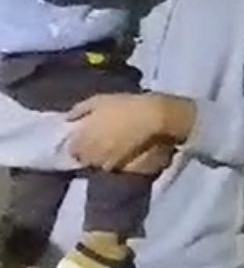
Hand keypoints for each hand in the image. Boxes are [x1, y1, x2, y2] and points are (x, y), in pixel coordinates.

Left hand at [68, 93, 193, 171]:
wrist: (152, 116)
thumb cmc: (124, 105)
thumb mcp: (100, 100)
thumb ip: (80, 110)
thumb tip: (67, 118)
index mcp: (81, 139)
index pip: (71, 150)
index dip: (77, 143)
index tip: (83, 138)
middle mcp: (90, 154)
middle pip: (83, 159)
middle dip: (88, 152)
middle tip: (97, 142)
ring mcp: (106, 163)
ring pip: (98, 165)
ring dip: (101, 158)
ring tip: (110, 148)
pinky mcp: (123, 167)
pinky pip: (113, 167)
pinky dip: (114, 162)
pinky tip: (121, 153)